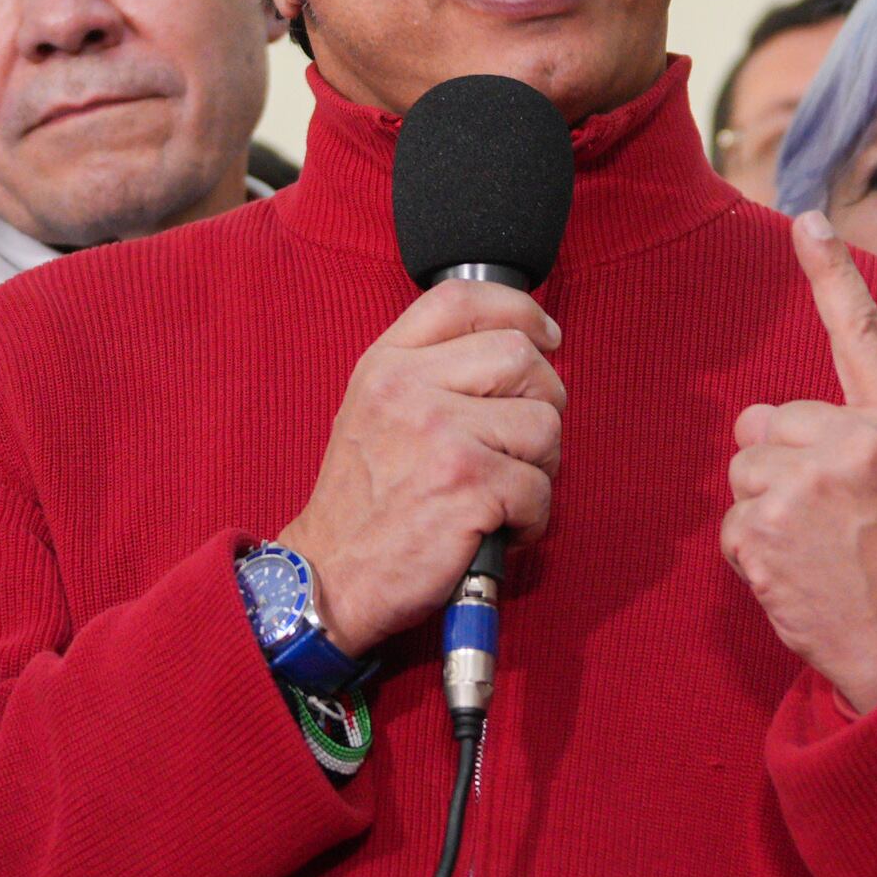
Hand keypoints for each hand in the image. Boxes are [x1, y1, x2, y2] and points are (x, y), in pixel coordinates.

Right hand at [278, 279, 562, 651]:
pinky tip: (498, 528)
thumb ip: (431, 373)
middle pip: (521, 357)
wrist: (330, 577)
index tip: (545, 337)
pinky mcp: (467, 485)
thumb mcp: (374, 411)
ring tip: (504, 493)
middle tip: (522, 444)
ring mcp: (440, 434)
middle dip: (543, 402)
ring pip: (543, 423)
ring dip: (540, 467)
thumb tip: (521, 351)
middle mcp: (410, 388)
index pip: (462, 299)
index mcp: (387, 364)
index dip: (519, 310)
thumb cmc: (363, 503)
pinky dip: (532, 517)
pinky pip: (540, 488)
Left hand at [721, 214, 876, 716]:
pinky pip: (731, 522)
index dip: (833, 275)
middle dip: (779, 465)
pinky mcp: (766, 526)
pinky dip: (751, 554)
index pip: (863, 335)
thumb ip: (854, 437)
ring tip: (815, 550)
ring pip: (743, 471)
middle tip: (828, 519)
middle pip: (766, 420)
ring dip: (763, 511)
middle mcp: (858, 442)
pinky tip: (796, 575)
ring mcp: (809, 483)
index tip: (809, 221)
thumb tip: (763, 421)